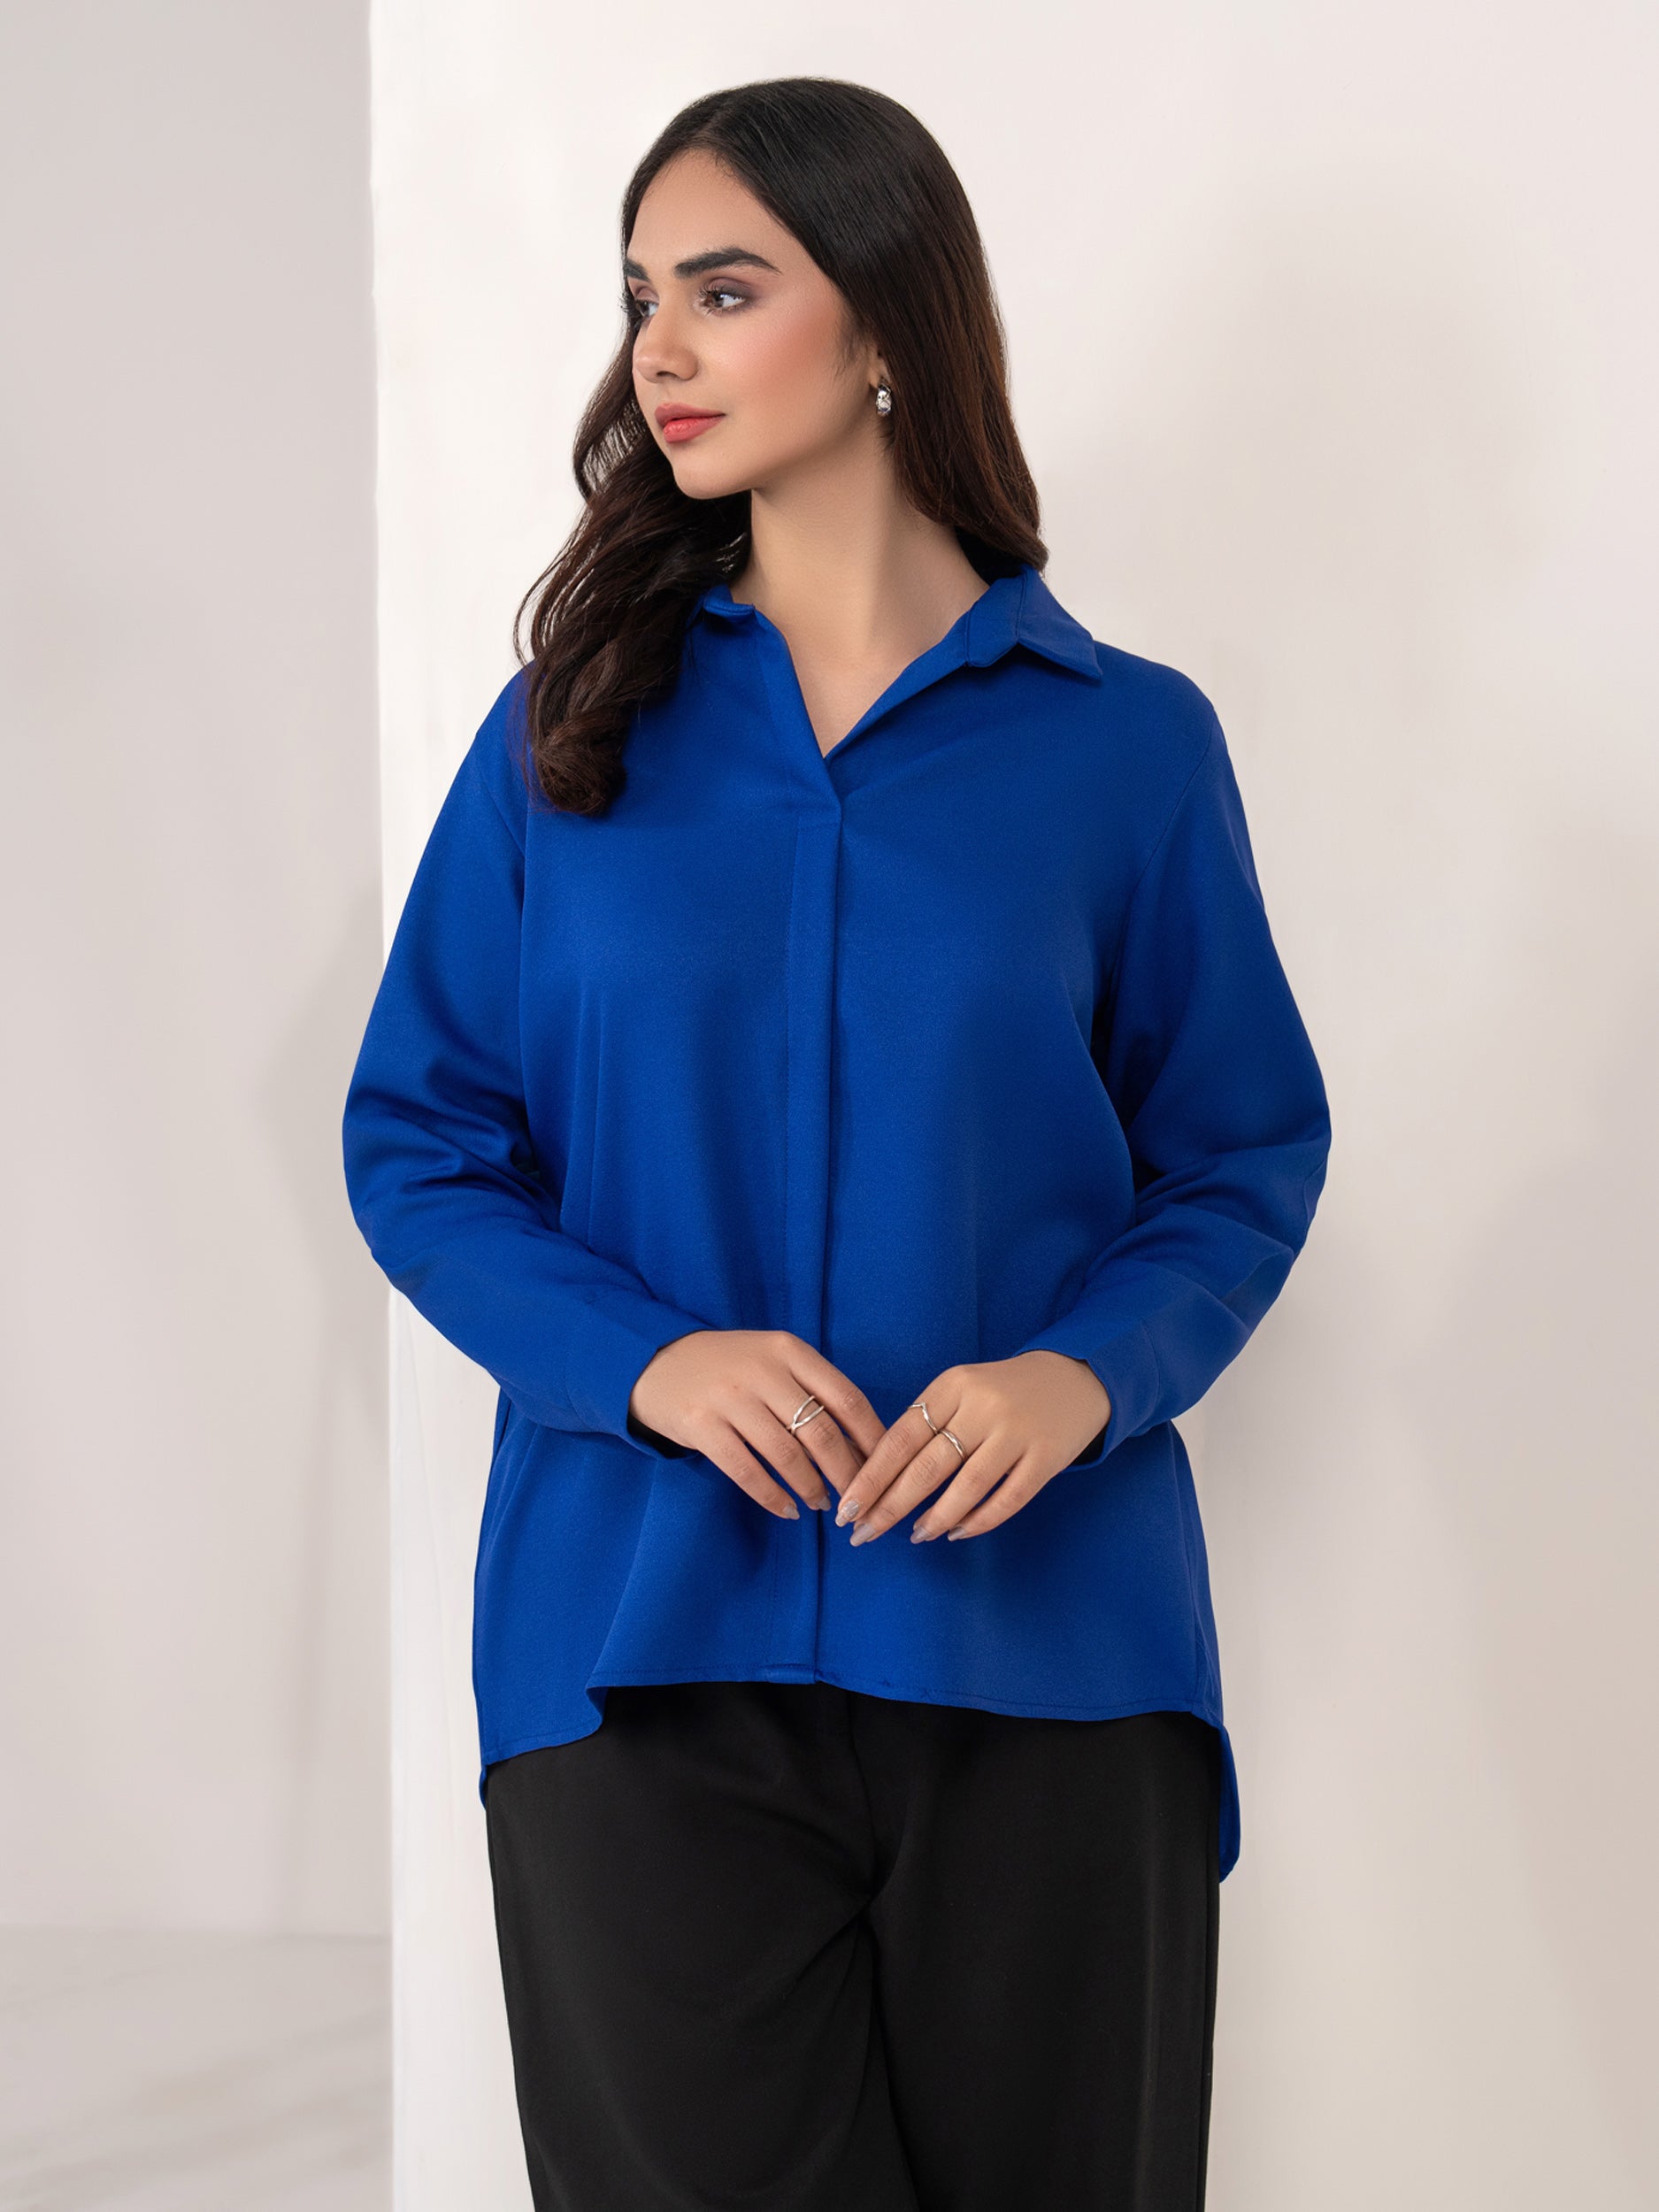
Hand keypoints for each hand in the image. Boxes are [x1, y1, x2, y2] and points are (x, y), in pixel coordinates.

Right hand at [629, 1329, 887, 1520]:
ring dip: (811, 1488)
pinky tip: (786, 1510)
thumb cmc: (731, 1367)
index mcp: (789, 1351)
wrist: (657, 1362)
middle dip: (846, 1474)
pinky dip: (772, 1496)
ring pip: (786, 1455)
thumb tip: (861, 1446)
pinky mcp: (701, 1426)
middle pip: (821, 1432)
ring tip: (821, 1505)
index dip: (871, 1439)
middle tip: (857, 1501)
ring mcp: (729, 1398)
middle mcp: (763, 1371)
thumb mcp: (774, 1362)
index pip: (846, 1397)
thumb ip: (813, 1391)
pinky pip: (746, 1471)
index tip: (886, 1469)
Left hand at [834, 1351, 1110, 1545]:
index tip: (847, 1508)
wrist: (1076, 1377)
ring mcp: (1017, 1432)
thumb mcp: (962, 1389)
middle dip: (889, 1506)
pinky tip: (956, 1532)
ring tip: (915, 1536)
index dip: (870, 1477)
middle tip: (863, 1533)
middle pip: (926, 1466)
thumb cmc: (1003, 1391)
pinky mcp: (1047, 1457)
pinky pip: (1007, 1499)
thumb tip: (878, 1478)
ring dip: (934, 1518)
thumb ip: (927, 1423)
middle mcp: (982, 1406)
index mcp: (953, 1385)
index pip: (900, 1438)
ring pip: (966, 1487)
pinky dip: (978, 1521)